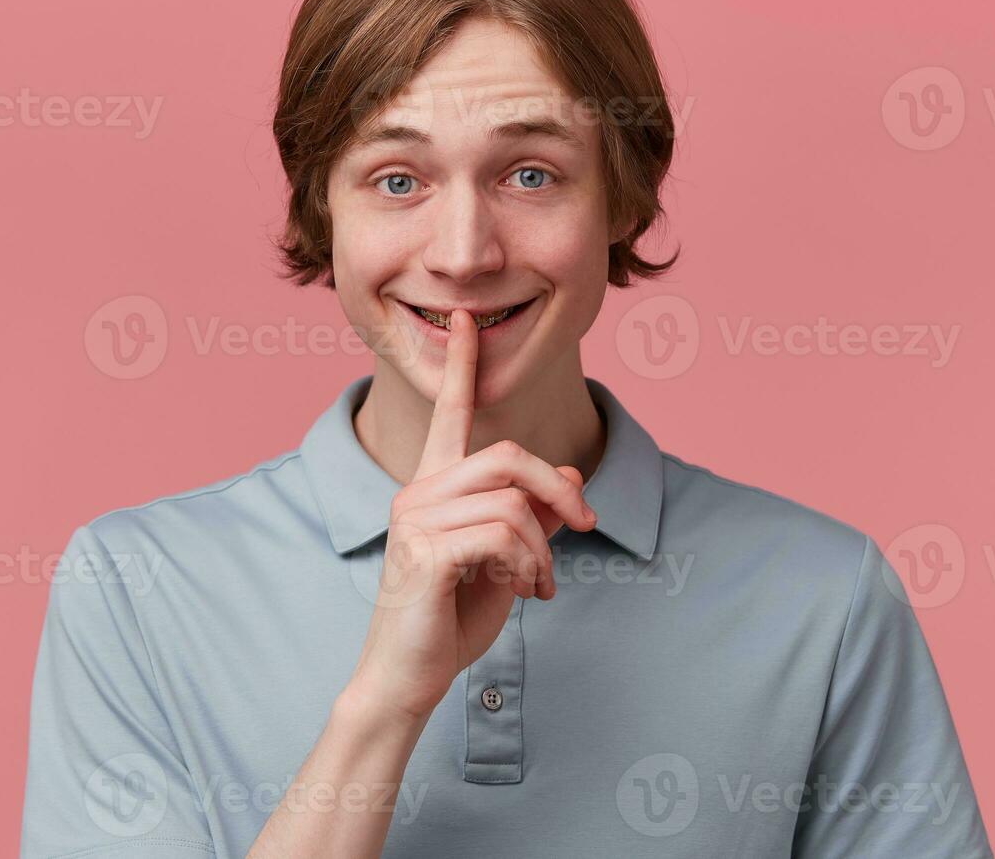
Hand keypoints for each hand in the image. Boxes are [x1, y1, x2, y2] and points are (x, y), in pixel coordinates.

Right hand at [346, 309, 596, 722]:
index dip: (462, 366)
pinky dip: (528, 565)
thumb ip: (534, 516)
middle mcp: (417, 492)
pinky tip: (522, 592)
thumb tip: (573, 479)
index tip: (466, 317)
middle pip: (507, 456)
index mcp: (433, 486)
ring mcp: (414, 520)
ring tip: (538, 583)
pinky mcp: (424, 552)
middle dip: (558, 491)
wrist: (408, 677)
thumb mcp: (507, 559)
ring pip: (512, 502)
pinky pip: (503, 535)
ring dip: (544, 547)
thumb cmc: (451, 616)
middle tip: (586, 527)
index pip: (449, 414)